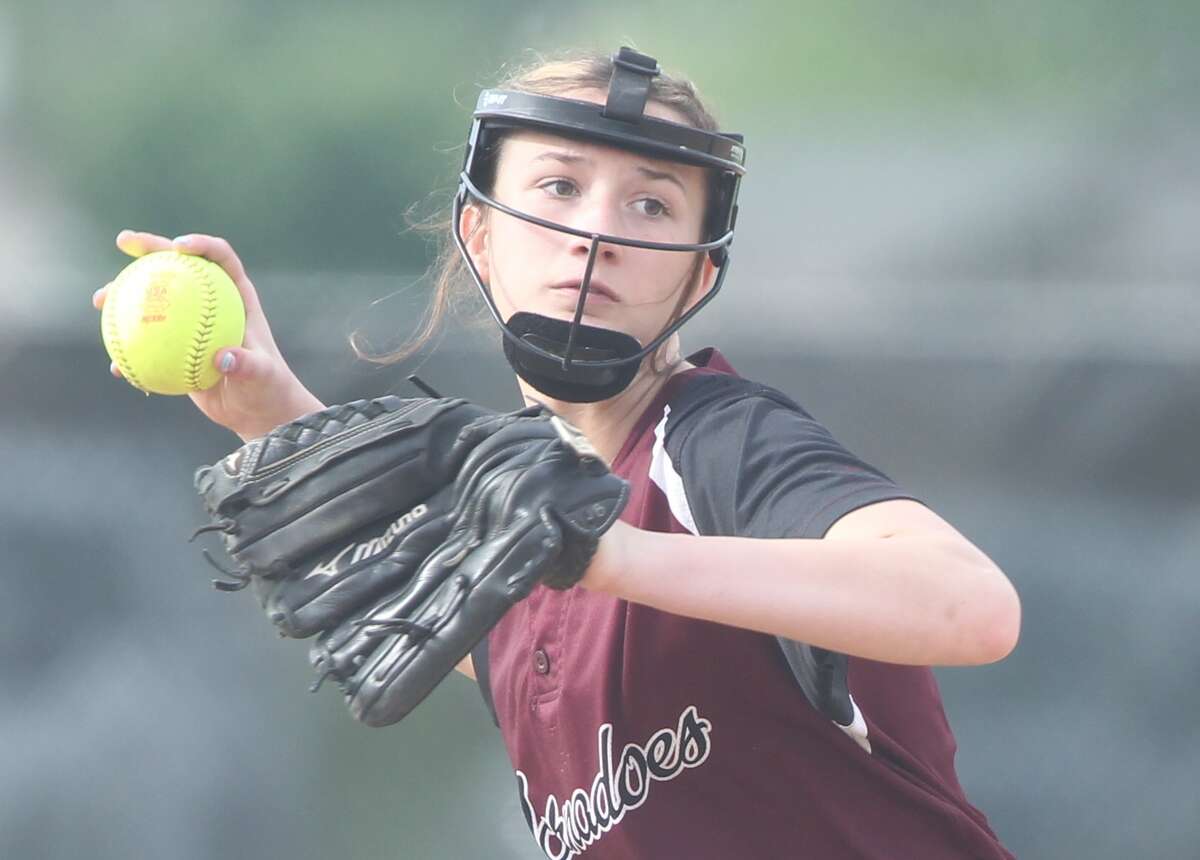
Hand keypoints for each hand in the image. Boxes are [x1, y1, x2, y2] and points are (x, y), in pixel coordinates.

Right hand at [94, 230, 323, 440]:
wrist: (257, 409)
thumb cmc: (268, 386)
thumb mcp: (262, 375)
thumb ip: (247, 364)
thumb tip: (222, 358)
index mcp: (237, 298)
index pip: (221, 259)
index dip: (200, 245)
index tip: (177, 247)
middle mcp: (212, 303)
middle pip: (179, 266)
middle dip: (150, 248)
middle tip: (122, 242)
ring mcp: (192, 323)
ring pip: (155, 300)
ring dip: (123, 293)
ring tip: (101, 300)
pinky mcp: (177, 346)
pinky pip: (148, 342)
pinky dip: (129, 349)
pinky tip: (115, 364)